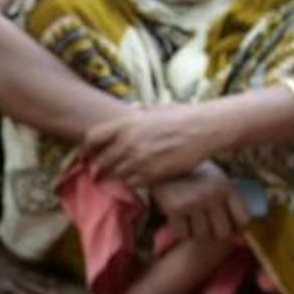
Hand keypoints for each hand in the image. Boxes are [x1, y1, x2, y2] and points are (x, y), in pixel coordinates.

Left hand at [82, 103, 214, 191]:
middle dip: (103, 166)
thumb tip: (130, 111)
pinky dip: (134, 183)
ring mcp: (139, 160)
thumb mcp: (155, 109)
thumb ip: (138, 114)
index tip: (92, 152)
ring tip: (131, 172)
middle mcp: (128, 143)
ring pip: (116, 175)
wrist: (204, 129)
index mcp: (126, 124)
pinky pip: (132, 184)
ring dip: (120, 175)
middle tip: (108, 169)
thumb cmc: (183, 116)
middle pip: (102, 161)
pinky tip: (143, 177)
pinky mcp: (151, 175)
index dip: (89, 147)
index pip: (92, 138)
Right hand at [150, 166, 250, 243]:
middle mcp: (211, 195)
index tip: (230, 226)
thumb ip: (228, 200)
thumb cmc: (193, 174)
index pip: (243, 220)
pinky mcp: (174, 209)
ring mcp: (192, 202)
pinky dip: (183, 231)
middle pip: (223, 233)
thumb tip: (241, 233)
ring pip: (202, 235)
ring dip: (197, 232)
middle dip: (215, 233)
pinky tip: (181, 220)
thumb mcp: (216, 179)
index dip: (237, 227)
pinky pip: (184, 234)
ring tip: (193, 220)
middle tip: (208, 226)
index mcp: (225, 187)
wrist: (162, 163)